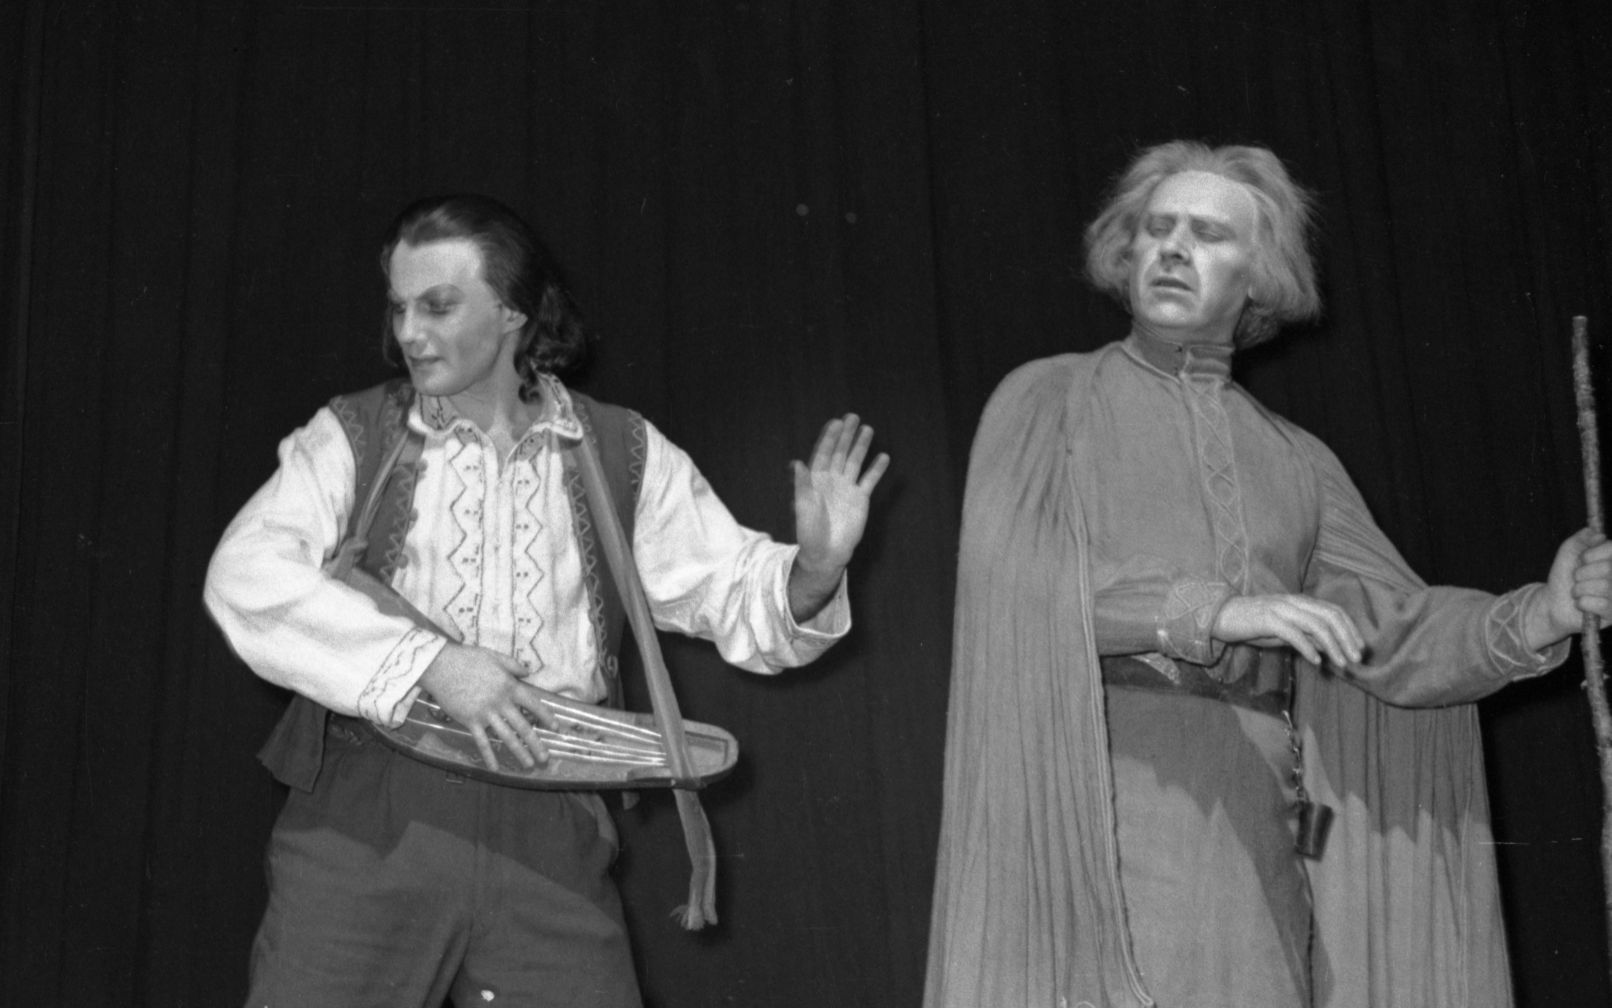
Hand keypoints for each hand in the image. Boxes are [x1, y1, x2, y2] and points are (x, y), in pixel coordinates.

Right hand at [417, 643, 561, 769]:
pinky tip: (495, 768)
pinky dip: (489, 755)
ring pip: (506, 737)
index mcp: (509, 686)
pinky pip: (482, 742)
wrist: (441, 666)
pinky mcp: (470, 721)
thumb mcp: (495, 656)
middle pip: (523, 726)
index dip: (546, 716)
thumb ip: (513, 665)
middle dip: (536, 744)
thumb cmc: (468, 658)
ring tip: (529, 764)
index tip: (556, 728)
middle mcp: (501, 702)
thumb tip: (528, 671)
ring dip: (519, 752)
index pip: (534, 704)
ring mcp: (485, 713)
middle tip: (546, 758)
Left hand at [791, 414, 889, 574]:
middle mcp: (832, 480)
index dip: (829, 438)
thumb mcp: (803, 507)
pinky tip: (883, 457)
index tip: (836, 422)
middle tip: (853, 417)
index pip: (823, 453)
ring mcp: (847, 488)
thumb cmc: (809, 531)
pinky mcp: (860, 499)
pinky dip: (876, 469)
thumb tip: (797, 462)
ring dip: (861, 446)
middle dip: (846, 435)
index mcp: (816, 480)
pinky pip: (869, 480)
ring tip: (868, 429)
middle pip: (840, 452)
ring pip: (855, 462)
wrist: (826, 552)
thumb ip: (802, 485)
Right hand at [1212, 593, 1363, 667]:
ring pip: (1316, 625)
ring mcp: (1281, 609)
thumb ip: (1305, 636)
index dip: (1351, 629)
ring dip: (1333, 646)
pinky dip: (1308, 648)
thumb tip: (1328, 647)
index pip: (1334, 611)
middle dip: (1347, 638)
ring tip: (1341, 663)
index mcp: (1300, 602)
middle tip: (1356, 659)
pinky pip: (1293, 634)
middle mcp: (1294, 602)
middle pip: (1330, 616)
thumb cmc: (1253, 624)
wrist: (1221, 617)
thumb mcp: (1285, 631)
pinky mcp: (1268, 620)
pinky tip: (1316, 661)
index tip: (1360, 649)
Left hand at [1527, 528, 1611, 648]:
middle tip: (1576, 578)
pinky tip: (1581, 604)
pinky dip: (1583, 603)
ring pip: (1604, 586)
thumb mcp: (1569, 552)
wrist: (1553, 602)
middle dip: (1583, 573)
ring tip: (1576, 592)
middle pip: (1608, 568)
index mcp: (1611, 559)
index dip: (1592, 554)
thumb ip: (1581, 539)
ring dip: (1580, 589)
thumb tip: (1598, 534)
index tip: (1581, 560)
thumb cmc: (1564, 575)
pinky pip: (1601, 605)